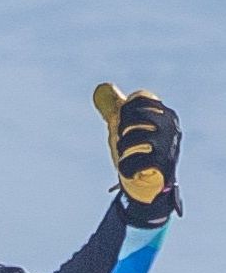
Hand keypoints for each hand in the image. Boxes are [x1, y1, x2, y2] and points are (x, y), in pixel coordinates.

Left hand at [93, 83, 181, 224]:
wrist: (148, 185)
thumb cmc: (136, 152)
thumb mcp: (123, 128)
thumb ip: (114, 109)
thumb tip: (102, 87)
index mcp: (162, 113)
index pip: (140, 97)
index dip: (124, 108)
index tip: (121, 121)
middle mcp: (170, 124)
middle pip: (136, 113)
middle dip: (122, 128)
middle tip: (123, 140)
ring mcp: (168, 143)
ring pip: (135, 136)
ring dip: (122, 148)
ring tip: (126, 155)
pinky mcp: (164, 163)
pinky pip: (137, 159)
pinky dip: (126, 165)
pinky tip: (128, 169)